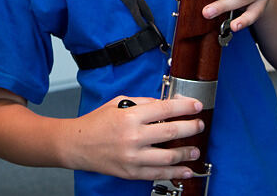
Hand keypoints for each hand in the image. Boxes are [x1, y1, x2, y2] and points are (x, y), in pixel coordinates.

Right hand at [71, 96, 203, 180]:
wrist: (77, 145)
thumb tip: (165, 105)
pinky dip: (176, 173)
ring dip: (186, 152)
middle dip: (191, 128)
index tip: (196, 106)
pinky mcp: (132, 172)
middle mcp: (133, 137)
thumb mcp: (117, 104)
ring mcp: (133, 157)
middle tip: (199, 125)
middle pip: (171, 131)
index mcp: (130, 116)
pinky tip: (186, 170)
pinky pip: (159, 173)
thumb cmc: (95, 123)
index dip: (184, 107)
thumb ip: (142, 103)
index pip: (165, 109)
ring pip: (169, 156)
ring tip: (195, 150)